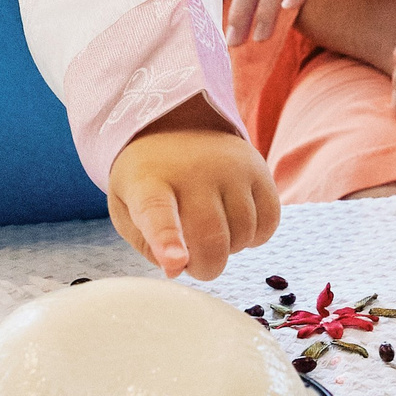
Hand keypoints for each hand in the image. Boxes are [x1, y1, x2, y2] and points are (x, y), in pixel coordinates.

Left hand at [106, 112, 279, 281]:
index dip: (167, 241)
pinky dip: (255, 237)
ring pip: (243, 235)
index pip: (158, 212)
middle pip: (211, 238)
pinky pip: (268, 223)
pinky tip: (235, 225)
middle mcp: (194, 170)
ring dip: (229, 250)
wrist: (174, 126)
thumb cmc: (149, 179)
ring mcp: (231, 167)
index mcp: (149, 182)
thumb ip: (147, 246)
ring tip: (211, 233)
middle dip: (205, 267)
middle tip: (193, 263)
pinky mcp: (259, 169)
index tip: (175, 262)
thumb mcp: (127, 209)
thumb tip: (178, 269)